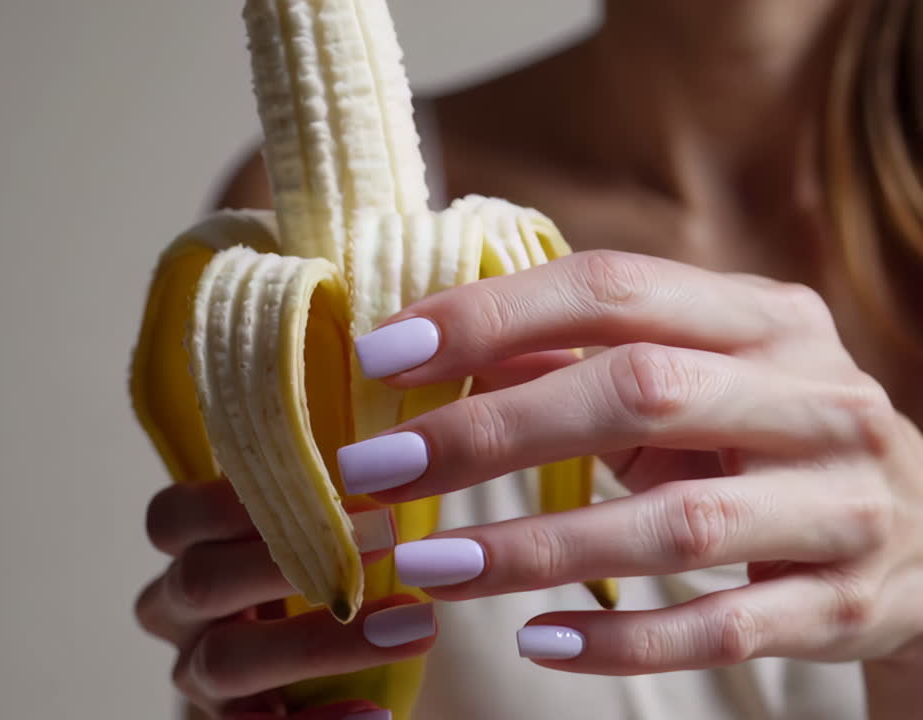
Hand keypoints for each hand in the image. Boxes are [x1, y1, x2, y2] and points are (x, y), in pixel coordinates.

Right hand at [134, 479, 435, 717]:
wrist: (333, 661)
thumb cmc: (329, 567)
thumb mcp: (322, 522)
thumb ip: (324, 482)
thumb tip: (379, 412)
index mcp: (190, 548)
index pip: (172, 518)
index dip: (228, 501)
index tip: (321, 482)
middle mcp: (181, 610)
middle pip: (199, 581)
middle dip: (289, 561)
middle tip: (386, 537)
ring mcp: (200, 672)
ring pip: (224, 661)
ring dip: (320, 644)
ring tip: (412, 627)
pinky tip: (377, 711)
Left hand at [337, 249, 922, 675]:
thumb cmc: (768, 435)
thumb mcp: (697, 375)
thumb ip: (584, 355)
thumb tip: (436, 346)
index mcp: (763, 318)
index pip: (613, 287)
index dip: (492, 315)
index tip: (384, 355)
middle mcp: (812, 397)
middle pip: (638, 393)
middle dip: (491, 430)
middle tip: (375, 468)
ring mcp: (838, 503)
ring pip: (675, 524)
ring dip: (536, 545)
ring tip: (428, 564)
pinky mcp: (845, 603)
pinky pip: (723, 629)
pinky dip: (624, 639)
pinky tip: (536, 639)